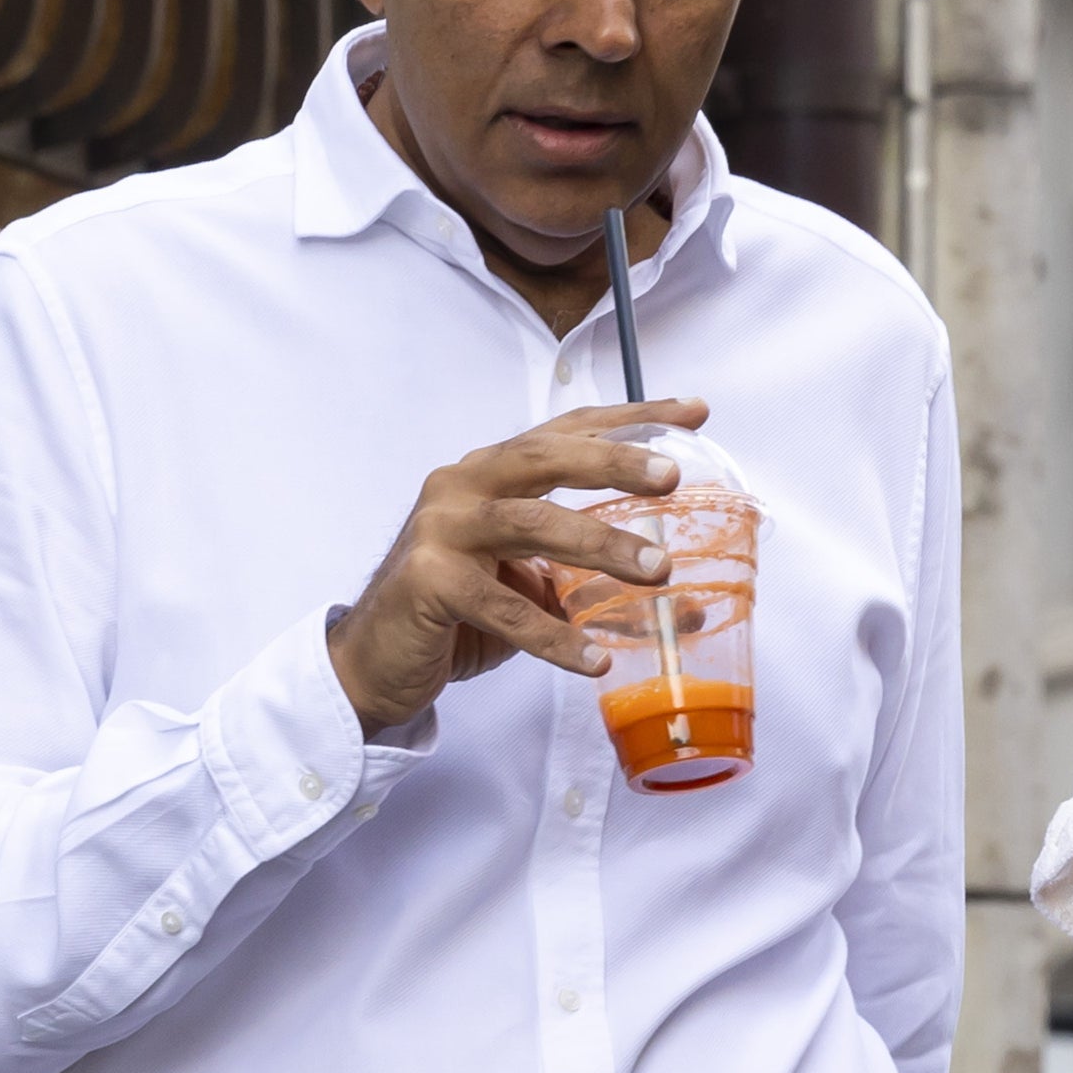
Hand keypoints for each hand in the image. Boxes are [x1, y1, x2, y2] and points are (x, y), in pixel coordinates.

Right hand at [328, 399, 709, 734]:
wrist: (378, 660)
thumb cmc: (461, 613)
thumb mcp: (537, 587)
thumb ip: (596, 581)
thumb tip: (687, 603)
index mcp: (491, 474)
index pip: (567, 432)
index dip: (631, 420)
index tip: (694, 412)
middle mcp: (463, 487)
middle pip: (544, 457)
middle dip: (612, 461)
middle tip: (672, 476)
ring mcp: (440, 530)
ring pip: (530, 522)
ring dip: (600, 545)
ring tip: (659, 570)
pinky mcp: (427, 582)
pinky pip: (503, 607)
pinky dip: (554, 635)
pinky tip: (594, 659)